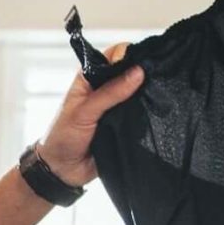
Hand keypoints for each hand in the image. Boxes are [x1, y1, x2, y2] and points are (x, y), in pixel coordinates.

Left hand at [33, 43, 146, 187]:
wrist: (61, 170)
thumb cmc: (63, 137)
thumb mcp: (84, 111)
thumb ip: (110, 92)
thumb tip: (137, 72)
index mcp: (90, 78)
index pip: (113, 55)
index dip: (128, 53)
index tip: (143, 60)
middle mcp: (105, 89)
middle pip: (130, 72)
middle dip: (143, 72)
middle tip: (159, 76)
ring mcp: (117, 107)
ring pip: (138, 93)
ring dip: (148, 94)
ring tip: (162, 93)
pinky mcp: (125, 125)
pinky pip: (140, 115)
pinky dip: (148, 113)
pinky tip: (159, 111)